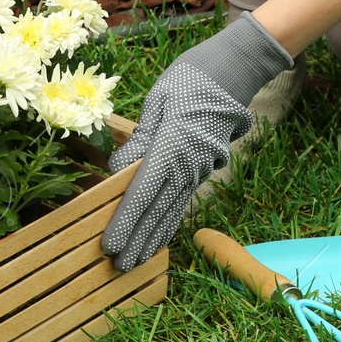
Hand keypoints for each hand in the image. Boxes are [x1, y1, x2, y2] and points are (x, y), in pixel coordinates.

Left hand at [101, 12, 293, 271]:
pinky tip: (159, 239)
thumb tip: (117, 171)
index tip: (110, 244)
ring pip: (171, 211)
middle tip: (119, 267)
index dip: (126, 221)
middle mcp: (187, 165)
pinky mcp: (200, 170)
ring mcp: (197, 170)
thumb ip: (138, 139)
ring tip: (136, 262)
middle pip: (156, 211)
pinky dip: (169, 224)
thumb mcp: (157, 101)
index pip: (144, 192)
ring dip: (152, 239)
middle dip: (137, 240)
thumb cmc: (188, 82)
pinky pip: (181, 202)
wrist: (229, 74)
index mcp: (172, 147)